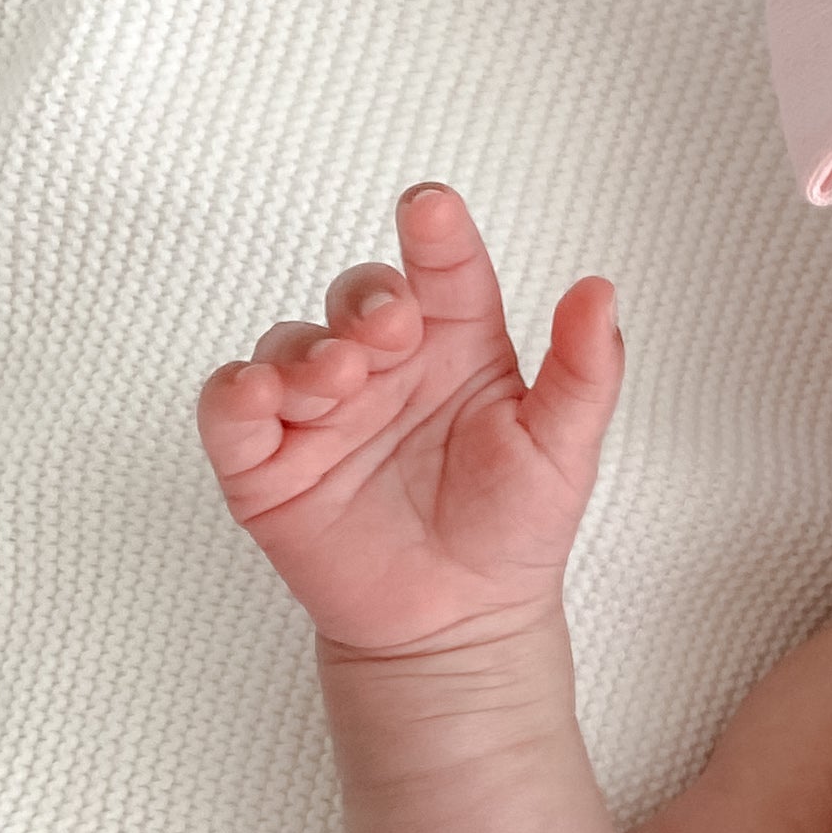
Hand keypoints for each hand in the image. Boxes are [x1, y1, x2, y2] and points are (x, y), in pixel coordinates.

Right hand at [196, 183, 621, 658]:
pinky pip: (231, 412)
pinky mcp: (268, 463)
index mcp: (456, 345)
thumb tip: (599, 289)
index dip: (435, 234)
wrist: (461, 625)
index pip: (444, 270)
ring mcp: (322, 411)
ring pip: (290, 345)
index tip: (430, 208)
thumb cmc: (513, 528)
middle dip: (365, 299)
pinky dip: (233, 395)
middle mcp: (385, 366)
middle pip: (357, 297)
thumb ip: (585, 370)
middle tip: (389, 327)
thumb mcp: (564, 448)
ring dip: (308, 350)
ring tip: (343, 379)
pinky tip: (260, 394)